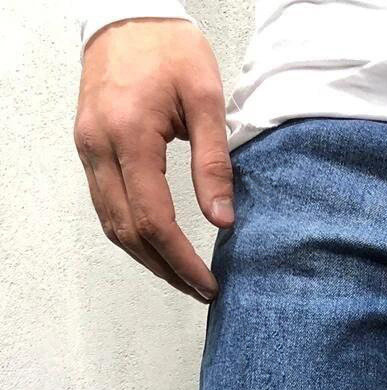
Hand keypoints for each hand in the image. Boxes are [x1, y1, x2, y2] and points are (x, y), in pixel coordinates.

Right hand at [75, 19, 231, 301]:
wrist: (128, 14)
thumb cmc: (169, 49)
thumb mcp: (206, 100)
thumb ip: (214, 163)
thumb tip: (223, 220)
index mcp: (129, 136)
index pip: (154, 220)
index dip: (182, 260)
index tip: (208, 283)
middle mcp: (99, 148)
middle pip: (128, 232)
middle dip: (166, 269)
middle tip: (201, 289)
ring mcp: (88, 149)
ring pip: (112, 225)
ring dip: (147, 258)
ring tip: (184, 277)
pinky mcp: (89, 148)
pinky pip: (106, 206)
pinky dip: (132, 233)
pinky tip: (159, 247)